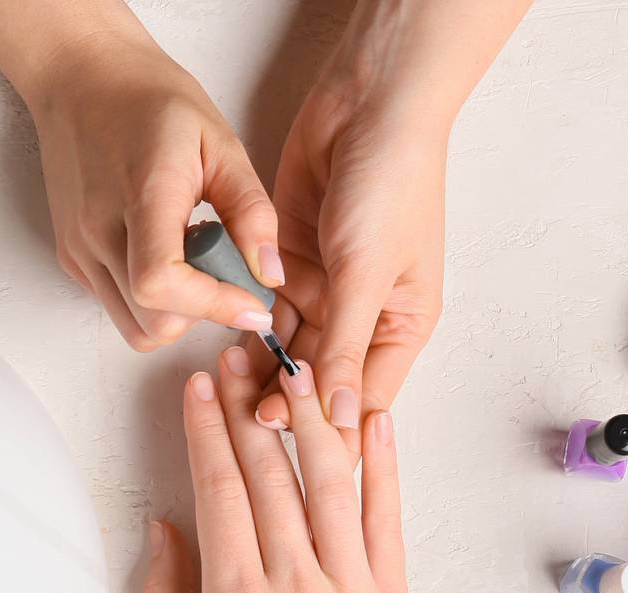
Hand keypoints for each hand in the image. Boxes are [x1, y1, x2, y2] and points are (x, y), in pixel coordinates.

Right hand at [28, 30, 282, 350]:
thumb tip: (269, 275)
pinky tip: (167, 254)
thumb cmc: (150, 102)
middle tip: (227, 270)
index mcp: (142, 196)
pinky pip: (118, 308)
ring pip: (134, 328)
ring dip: (177, 314)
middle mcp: (98, 232)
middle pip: (153, 322)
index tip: (253, 304)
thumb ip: (251, 211)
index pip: (161, 284)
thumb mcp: (220, 142)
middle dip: (202, 312)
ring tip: (194, 262)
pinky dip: (153, 301)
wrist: (82, 78)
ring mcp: (79, 251)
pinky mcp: (72, 260)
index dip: (213, 306)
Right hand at [142, 346, 414, 592]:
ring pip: (331, 480)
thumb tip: (162, 527)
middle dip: (249, 406)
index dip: (206, 429)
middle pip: (270, 472)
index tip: (198, 387)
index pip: (219, 490)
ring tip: (297, 368)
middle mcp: (296, 582)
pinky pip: (388, 517)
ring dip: (311, 418)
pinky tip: (376, 422)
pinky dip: (385, 465)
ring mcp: (352, 586)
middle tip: (237, 356)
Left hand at [252, 18, 456, 448]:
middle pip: (323, 377)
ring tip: (234, 395)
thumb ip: (345, 345)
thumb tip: (338, 417)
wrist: (367, 104)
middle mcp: (365, 315)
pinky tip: (225, 354)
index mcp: (403, 324)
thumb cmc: (391, 183)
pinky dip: (248, 331)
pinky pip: (267, 311)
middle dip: (291, 401)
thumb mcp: (366, 272)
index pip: (366, 395)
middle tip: (254, 424)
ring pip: (290, 349)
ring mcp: (326, 290)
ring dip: (265, 371)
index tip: (301, 454)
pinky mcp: (290, 264)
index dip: (334, 427)